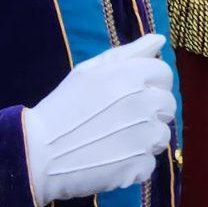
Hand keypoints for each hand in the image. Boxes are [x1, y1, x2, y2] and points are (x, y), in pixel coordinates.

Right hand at [20, 34, 176, 205]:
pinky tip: (110, 159)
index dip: (151, 84)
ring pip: (162, 135)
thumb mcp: (89, 71)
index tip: (131, 94)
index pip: (164, 74)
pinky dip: (134, 164)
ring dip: (144, 139)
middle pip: (168, 105)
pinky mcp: (139, 166)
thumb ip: (129, 53)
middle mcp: (143, 104)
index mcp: (131, 76)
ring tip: (113, 140)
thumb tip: (159, 40)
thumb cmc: (63, 107)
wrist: (38, 152)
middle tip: (120, 119)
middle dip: (151, 111)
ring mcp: (144, 137)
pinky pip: (149, 163)